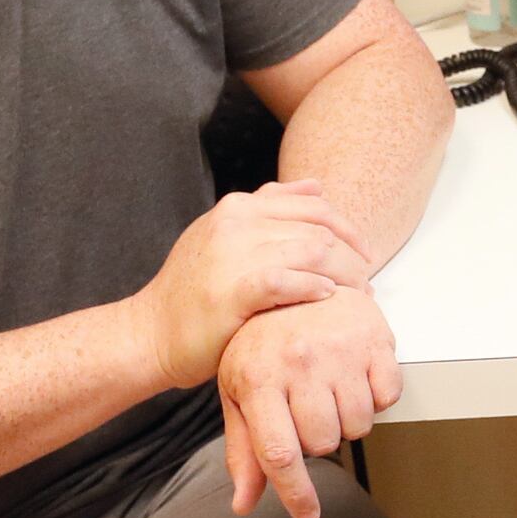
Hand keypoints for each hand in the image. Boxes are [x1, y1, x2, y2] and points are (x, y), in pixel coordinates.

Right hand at [139, 182, 375, 391]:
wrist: (150, 332)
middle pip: (319, 229)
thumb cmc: (193, 292)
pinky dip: (316, 288)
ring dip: (345, 274)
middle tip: (366, 281)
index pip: (313, 205)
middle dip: (352, 255)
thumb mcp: (224, 236)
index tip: (363, 253)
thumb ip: (268, 209)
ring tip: (357, 295)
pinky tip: (327, 299)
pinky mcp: (232, 290)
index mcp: (238, 207)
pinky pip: (290, 281)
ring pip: (313, 252)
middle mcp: (236, 222)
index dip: (347, 228)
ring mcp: (233, 254)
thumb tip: (316, 185)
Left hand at [217, 286, 399, 517]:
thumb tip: (244, 503)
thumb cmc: (263, 339)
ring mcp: (338, 349)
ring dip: (347, 418)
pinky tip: (355, 375)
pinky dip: (376, 395)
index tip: (308, 516)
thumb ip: (243, 448)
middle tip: (306, 408)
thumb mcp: (239, 390)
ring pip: (358, 423)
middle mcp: (298, 362)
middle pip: (324, 442)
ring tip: (330, 388)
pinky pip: (388, 396)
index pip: (280, 454)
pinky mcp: (374, 337)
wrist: (296, 277)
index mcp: (257, 377)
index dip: (296, 494)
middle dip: (318, 437)